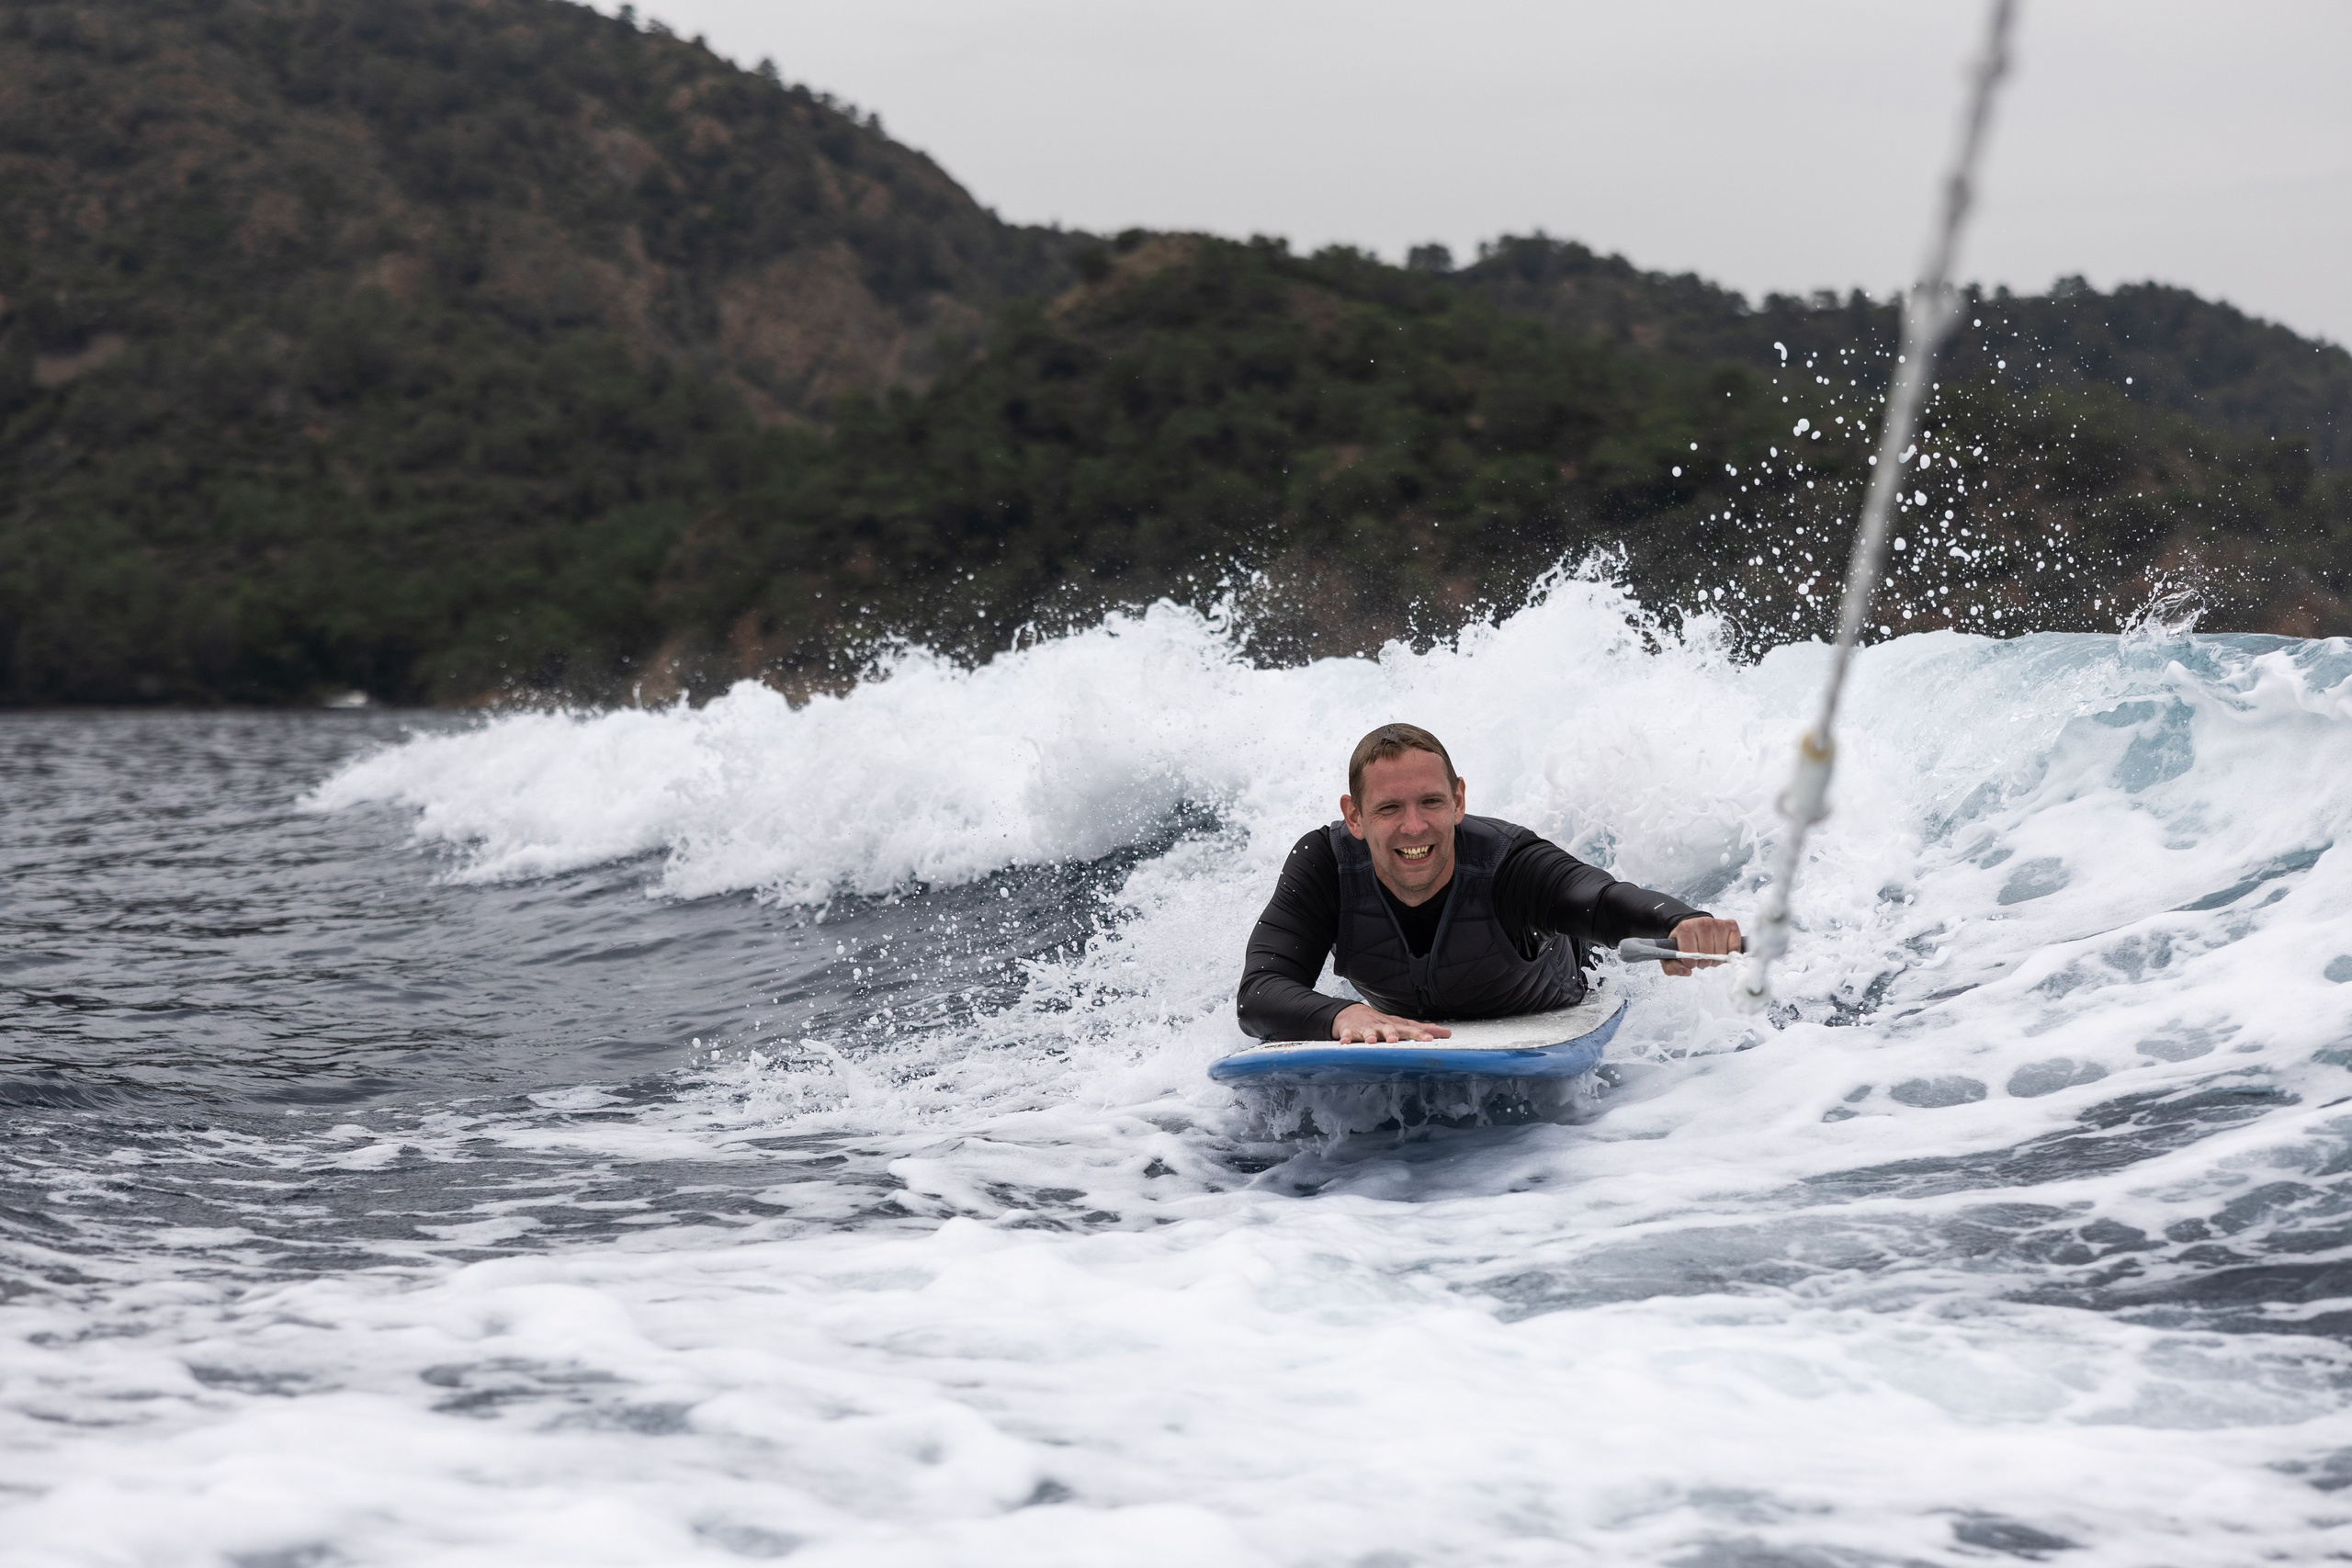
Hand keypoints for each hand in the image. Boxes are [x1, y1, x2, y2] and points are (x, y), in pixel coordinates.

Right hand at [1331, 1004, 1452, 1042]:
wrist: (1351, 1014)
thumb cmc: (1380, 1022)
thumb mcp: (1401, 1025)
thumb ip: (1422, 1030)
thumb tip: (1446, 1032)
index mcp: (1395, 1026)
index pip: (1409, 1029)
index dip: (1419, 1034)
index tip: (1430, 1039)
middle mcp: (1381, 1026)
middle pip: (1388, 1028)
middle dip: (1392, 1034)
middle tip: (1396, 1040)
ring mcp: (1365, 1028)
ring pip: (1368, 1031)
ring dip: (1370, 1035)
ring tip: (1372, 1041)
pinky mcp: (1350, 1032)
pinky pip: (1347, 1035)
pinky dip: (1345, 1038)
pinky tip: (1344, 1044)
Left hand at [1662, 916, 1742, 976]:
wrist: (1693, 927)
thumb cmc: (1684, 941)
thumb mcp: (1671, 954)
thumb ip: (1671, 967)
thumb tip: (1686, 971)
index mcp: (1685, 928)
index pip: (1690, 956)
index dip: (1690, 963)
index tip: (1689, 960)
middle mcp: (1702, 923)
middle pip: (1707, 956)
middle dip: (1703, 962)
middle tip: (1700, 958)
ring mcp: (1717, 923)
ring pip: (1721, 953)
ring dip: (1716, 959)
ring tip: (1710, 954)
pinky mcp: (1731, 925)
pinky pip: (1735, 947)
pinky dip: (1730, 953)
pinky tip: (1722, 951)